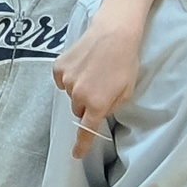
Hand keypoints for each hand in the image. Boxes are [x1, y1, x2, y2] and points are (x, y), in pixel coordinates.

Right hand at [54, 15, 140, 156]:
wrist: (114, 32)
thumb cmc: (125, 61)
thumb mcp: (127, 90)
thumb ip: (112, 107)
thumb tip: (100, 112)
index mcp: (97, 104)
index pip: (86, 130)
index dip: (81, 144)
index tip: (76, 155)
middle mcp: (79, 95)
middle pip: (78, 110)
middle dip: (86, 105)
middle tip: (99, 88)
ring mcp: (67, 81)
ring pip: (70, 95)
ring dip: (79, 89)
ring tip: (93, 71)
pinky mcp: (59, 67)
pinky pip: (62, 80)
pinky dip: (69, 76)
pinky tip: (82, 64)